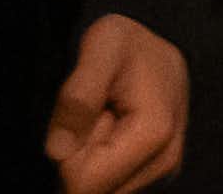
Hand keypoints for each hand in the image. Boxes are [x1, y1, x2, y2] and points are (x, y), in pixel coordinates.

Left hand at [45, 15, 188, 193]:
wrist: (152, 46)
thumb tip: (57, 152)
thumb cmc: (125, 43)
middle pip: (93, 189)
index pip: (85, 181)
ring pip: (99, 190)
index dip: (70, 148)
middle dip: (82, 154)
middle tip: (99, 111)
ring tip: (107, 116)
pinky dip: (102, 161)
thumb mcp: (101, 45)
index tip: (91, 110)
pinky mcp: (155, 176)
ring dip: (91, 156)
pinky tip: (114, 128)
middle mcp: (166, 162)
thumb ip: (79, 94)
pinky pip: (110, 186)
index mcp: (156, 132)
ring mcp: (163, 172)